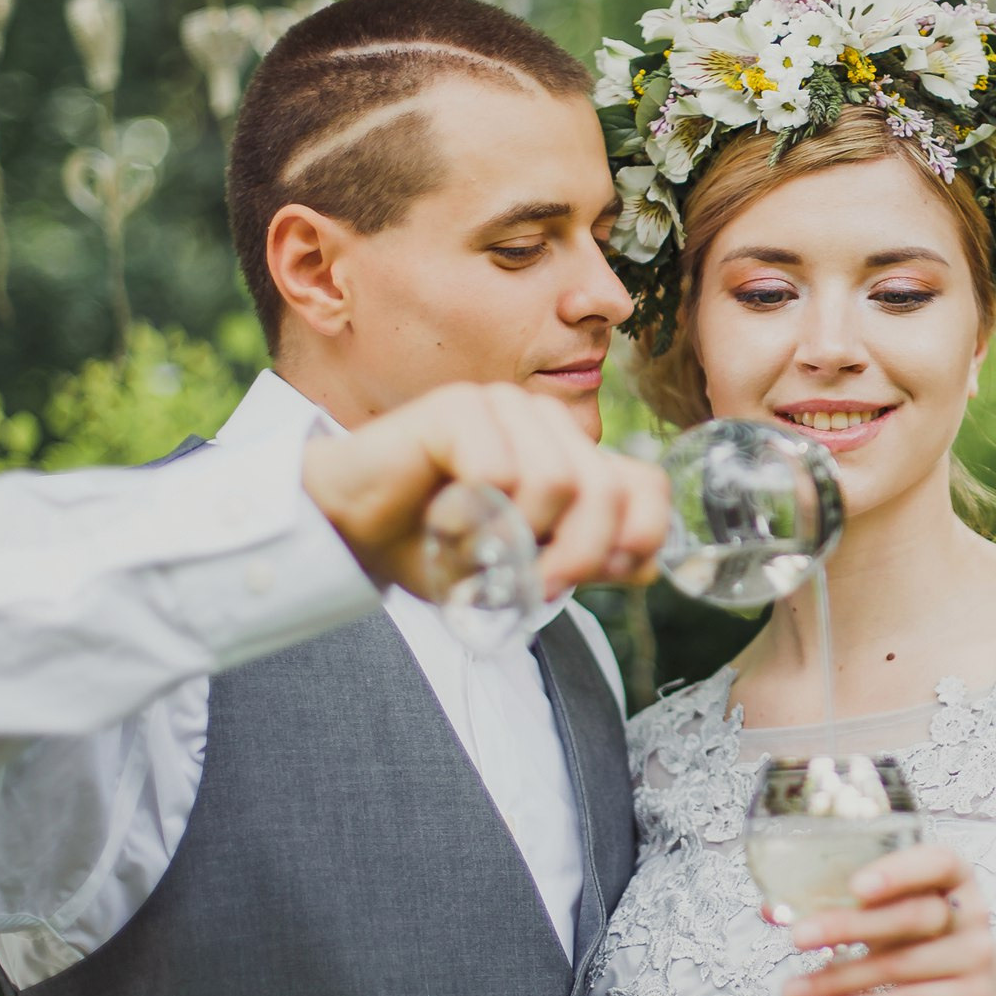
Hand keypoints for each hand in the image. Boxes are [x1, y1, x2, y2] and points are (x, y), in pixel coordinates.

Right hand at [299, 381, 669, 600]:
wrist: (346, 532)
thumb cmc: (428, 545)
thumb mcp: (517, 568)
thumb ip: (582, 561)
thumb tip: (650, 565)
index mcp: (569, 454)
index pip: (645, 486)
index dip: (639, 537)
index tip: (598, 578)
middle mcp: (546, 423)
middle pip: (605, 491)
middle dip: (576, 555)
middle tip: (531, 589)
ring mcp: (504, 407)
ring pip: (558, 482)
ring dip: (514, 537)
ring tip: (472, 549)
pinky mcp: (460, 406)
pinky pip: (499, 470)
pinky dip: (473, 515)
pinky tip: (442, 522)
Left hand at [779, 843, 995, 995]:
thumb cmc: (926, 944)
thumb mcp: (896, 916)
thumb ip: (846, 907)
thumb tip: (773, 909)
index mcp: (954, 877)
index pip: (938, 861)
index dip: (898, 871)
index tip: (856, 886)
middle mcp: (971, 912)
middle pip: (911, 916)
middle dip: (849, 927)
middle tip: (798, 937)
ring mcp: (975, 956)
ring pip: (900, 965)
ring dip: (839, 978)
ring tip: (795, 989)